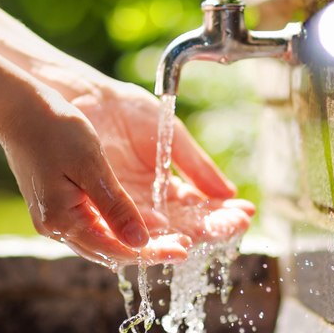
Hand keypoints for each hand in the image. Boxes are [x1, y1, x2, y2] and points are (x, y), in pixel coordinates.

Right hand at [0, 84, 189, 267]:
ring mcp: (54, 218)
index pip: (116, 250)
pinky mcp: (57, 206)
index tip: (184, 249)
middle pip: (109, 251)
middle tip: (184, 246)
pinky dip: (118, 227)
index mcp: (62, 220)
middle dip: (147, 250)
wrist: (18, 109)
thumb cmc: (55, 130)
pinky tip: (140, 220)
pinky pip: (93, 226)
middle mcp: (55, 227)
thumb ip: (116, 207)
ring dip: (134, 241)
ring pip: (102, 241)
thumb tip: (141, 242)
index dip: (152, 252)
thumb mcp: (92, 166)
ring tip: (169, 237)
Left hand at [69, 80, 254, 243]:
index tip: (245, 214)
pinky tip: (171, 231)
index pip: (200, 208)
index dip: (223, 213)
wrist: (88, 97)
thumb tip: (229, 194)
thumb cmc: (127, 111)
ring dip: (184, 235)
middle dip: (212, 226)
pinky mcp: (102, 206)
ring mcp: (126, 207)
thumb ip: (196, 166)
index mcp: (167, 187)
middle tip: (236, 226)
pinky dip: (149, 231)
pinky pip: (127, 226)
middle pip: (185, 225)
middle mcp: (148, 204)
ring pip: (160, 231)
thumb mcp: (170, 137)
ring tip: (206, 234)